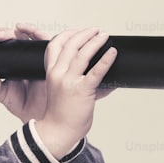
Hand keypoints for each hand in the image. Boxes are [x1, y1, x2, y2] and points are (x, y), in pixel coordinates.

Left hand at [0, 24, 50, 123]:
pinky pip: (57, 50)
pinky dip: (53, 41)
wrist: (42, 119)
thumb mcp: (6, 97)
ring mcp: (44, 61)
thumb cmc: (26, 107)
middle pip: (25, 37)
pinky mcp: (56, 66)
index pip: (11, 45)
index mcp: (18, 65)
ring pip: (40, 39)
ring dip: (32, 30)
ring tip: (22, 28)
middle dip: (15, 31)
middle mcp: (31, 60)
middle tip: (6, 34)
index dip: (5, 37)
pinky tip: (43, 38)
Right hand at [0, 25, 116, 157]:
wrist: (58, 132)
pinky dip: (105, 60)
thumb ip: (71, 78)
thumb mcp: (58, 90)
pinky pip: (96, 72)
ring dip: (95, 42)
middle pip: (70, 45)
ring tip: (104, 36)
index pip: (54, 45)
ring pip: (82, 54)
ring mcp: (69, 82)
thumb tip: (94, 71)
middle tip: (97, 30)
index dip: (68, 34)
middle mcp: (58, 74)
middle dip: (84, 34)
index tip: (79, 32)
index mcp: (51, 73)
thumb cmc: (60, 114)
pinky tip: (112, 53)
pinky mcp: (82, 90)